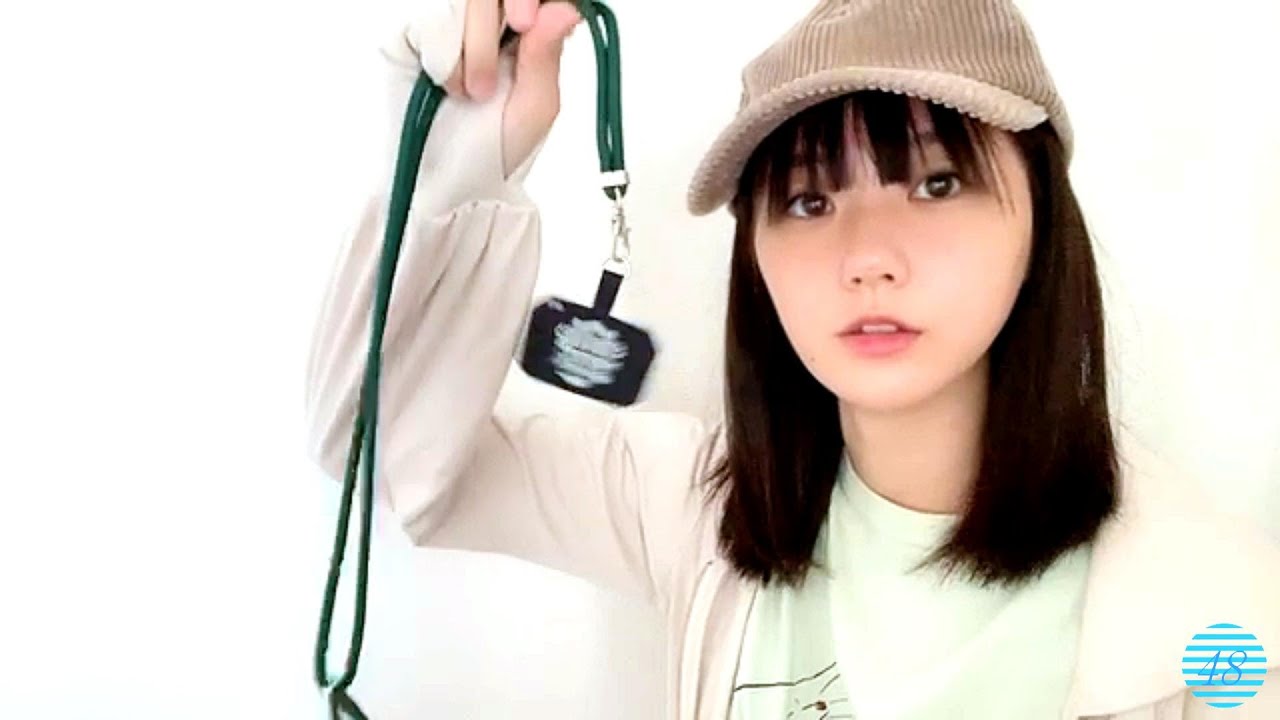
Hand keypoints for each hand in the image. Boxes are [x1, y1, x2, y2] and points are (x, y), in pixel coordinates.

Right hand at [442, 0, 581, 176]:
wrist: (448, 182)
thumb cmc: (497, 148)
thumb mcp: (535, 106)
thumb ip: (546, 54)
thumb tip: (565, 10)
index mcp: (525, 27)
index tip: (524, 24)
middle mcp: (487, 19)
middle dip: (490, 29)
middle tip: (491, 78)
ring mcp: (447, 23)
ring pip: (457, 2)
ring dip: (470, 52)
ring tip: (473, 93)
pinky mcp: (411, 34)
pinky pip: (427, 22)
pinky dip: (441, 59)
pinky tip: (447, 86)